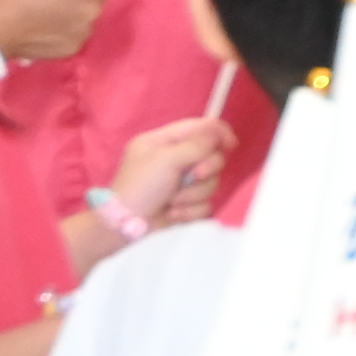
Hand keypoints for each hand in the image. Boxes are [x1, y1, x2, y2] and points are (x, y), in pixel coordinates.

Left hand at [106, 117, 233, 232]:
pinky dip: (191, 210)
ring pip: (210, 182)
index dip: (218, 133)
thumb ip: (196, 144)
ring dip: (194, 194)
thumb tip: (220, 132)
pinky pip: (206, 203)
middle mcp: (174, 160)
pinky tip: (173, 214)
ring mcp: (181, 183)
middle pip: (211, 156)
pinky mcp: (187, 205)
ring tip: (173, 201)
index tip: (230, 144)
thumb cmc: (140, 187)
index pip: (198, 128)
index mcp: (163, 142)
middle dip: (206, 168)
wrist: (125, 228)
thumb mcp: (165, 159)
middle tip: (194, 176)